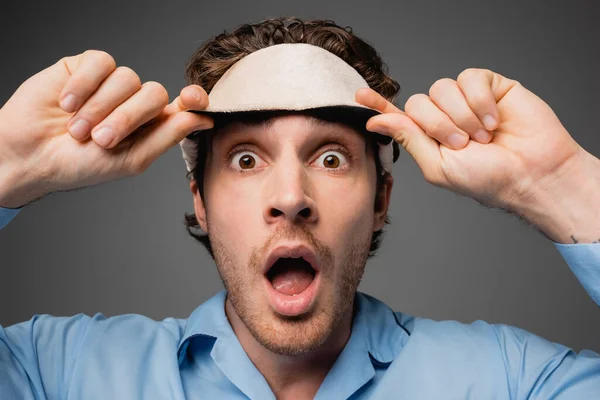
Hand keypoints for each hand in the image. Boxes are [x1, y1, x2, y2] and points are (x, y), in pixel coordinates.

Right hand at [0, 50, 212, 208]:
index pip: (183, 105)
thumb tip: (204, 119)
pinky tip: (66, 104)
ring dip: (100, 108)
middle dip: (128, 118)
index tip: (193, 99)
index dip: (193, 99)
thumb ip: (167, 135)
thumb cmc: (79, 165)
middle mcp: (135, 102)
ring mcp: (111, 83)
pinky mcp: (86, 67)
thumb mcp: (131, 158)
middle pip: (155, 93)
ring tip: (77, 129)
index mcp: (151, 126)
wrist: (30, 155)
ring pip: (128, 78)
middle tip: (100, 140)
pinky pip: (100, 63)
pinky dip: (83, 86)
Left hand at [356, 68, 586, 211]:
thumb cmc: (488, 179)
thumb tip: (377, 120)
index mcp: (431, 137)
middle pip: (419, 102)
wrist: (532, 173)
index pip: (401, 116)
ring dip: (461, 116)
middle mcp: (446, 116)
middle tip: (463, 144)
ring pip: (442, 88)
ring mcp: (467, 100)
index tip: (360, 95)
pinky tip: (495, 120)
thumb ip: (410, 138)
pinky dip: (480, 102)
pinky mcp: (490, 86)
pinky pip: (469, 78)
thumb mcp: (439, 165)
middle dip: (438, 125)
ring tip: (484, 136)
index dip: (380, 105)